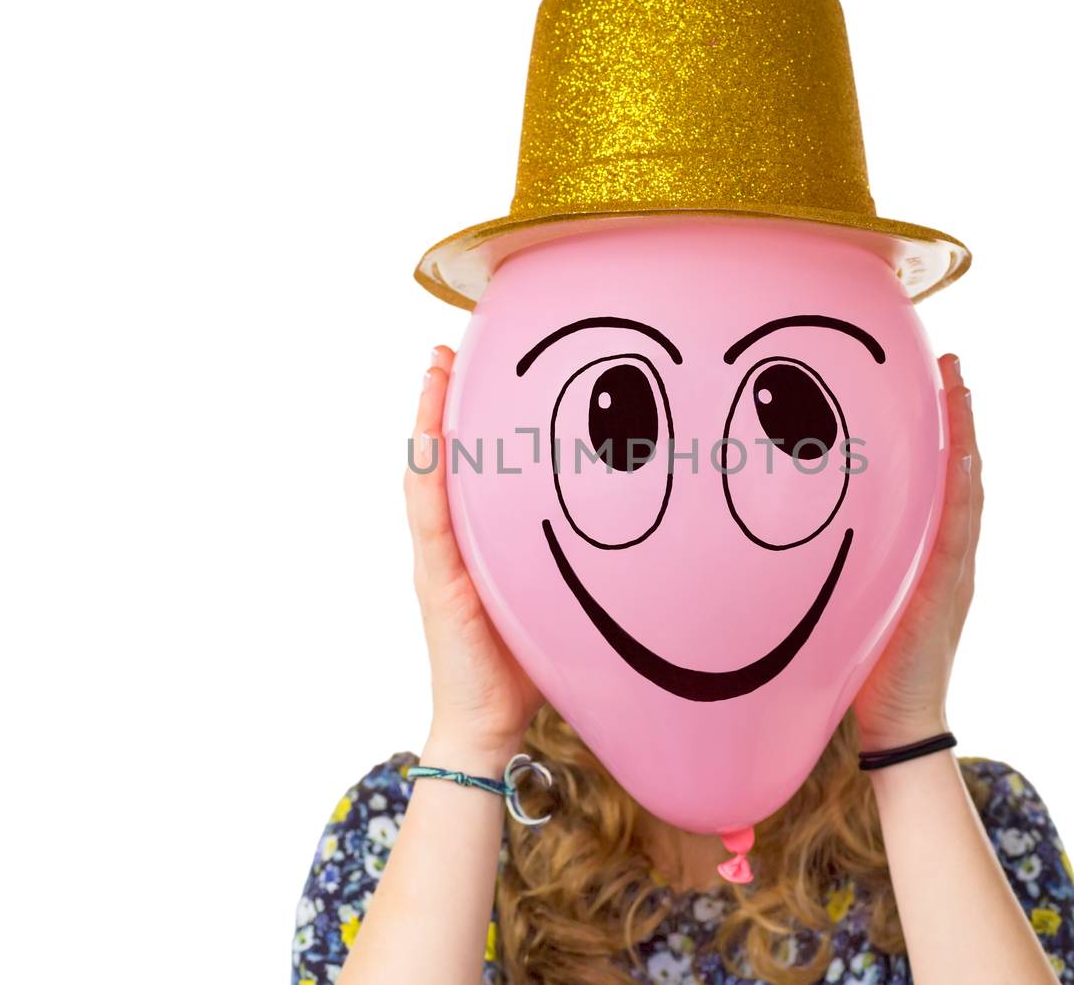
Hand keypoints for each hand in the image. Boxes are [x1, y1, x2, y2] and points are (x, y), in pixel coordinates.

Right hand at [405, 346, 542, 760]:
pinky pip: (427, 514)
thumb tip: (646, 534)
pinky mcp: (436, 579)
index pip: (468, 468)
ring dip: (429, 418)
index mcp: (477, 544)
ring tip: (436, 366)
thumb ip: (577, 563)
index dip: (469, 418)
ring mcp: (437, 559)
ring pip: (427, 474)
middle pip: (442, 457)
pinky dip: (427, 470)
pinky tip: (430, 434)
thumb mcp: (557, 598)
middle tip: (452, 345)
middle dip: (444, 400)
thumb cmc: (528, 667)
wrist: (488, 727)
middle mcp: (450, 543)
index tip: (478, 367)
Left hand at [853, 353, 983, 750]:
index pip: (938, 477)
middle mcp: (948, 553)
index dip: (940, 429)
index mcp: (927, 552)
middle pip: (960, 470)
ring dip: (966, 436)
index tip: (933, 378)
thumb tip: (787, 529)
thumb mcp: (851, 597)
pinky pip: (959, 531)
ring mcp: (954, 569)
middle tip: (952, 361)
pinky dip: (964, 491)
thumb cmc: (865, 665)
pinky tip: (962, 455)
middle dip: (959, 415)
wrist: (897, 722)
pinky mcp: (947, 590)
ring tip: (961, 385)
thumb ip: (838, 561)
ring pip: (967, 489)